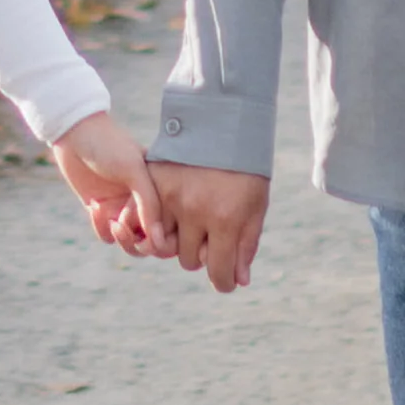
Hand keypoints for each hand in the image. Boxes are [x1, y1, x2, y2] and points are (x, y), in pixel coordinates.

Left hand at [47, 114, 163, 255]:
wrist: (74, 131)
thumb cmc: (110, 145)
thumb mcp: (134, 170)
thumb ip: (149, 204)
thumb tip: (159, 240)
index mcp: (160, 190)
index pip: (168, 226)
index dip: (160, 237)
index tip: (147, 236)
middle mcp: (142, 201)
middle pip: (149, 239)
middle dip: (138, 242)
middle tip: (121, 227)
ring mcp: (121, 206)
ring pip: (129, 241)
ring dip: (121, 238)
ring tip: (112, 221)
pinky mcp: (100, 209)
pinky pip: (107, 233)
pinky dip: (102, 228)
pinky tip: (94, 206)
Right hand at [140, 160, 269, 290]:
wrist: (225, 121)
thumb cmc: (247, 168)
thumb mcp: (255, 206)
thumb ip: (246, 245)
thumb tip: (239, 281)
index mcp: (225, 219)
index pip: (218, 272)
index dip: (223, 283)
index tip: (225, 281)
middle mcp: (195, 211)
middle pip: (189, 261)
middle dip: (202, 256)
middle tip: (211, 240)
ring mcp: (171, 196)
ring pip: (165, 244)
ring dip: (179, 240)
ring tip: (193, 224)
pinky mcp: (155, 181)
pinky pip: (149, 219)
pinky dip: (159, 223)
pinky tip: (173, 215)